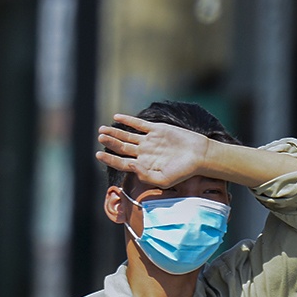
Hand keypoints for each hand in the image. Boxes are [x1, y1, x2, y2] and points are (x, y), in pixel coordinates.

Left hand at [96, 115, 212, 190]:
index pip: (121, 162)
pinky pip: (139, 124)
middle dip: (110, 142)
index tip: (98, 154)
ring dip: (115, 132)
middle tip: (100, 137)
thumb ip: (145, 176)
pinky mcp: (157, 129)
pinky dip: (128, 120)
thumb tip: (131, 167)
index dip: (109, 159)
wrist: (199, 156)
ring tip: (102, 129)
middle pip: (122, 147)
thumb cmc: (183, 172)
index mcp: (143, 166)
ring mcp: (149, 141)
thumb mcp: (164, 180)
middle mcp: (144, 153)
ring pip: (127, 135)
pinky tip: (116, 117)